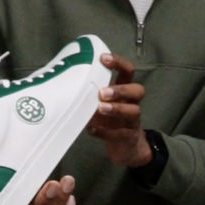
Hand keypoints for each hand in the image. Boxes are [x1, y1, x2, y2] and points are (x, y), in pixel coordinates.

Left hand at [88, 53, 152, 167]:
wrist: (124, 146)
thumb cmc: (109, 118)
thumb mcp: (102, 103)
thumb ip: (92, 93)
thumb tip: (66, 82)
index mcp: (125, 90)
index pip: (128, 71)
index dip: (118, 63)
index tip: (103, 58)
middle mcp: (133, 103)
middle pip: (137, 90)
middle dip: (120, 90)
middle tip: (102, 93)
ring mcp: (133, 120)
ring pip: (133, 111)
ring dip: (116, 109)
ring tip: (99, 109)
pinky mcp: (129, 137)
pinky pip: (119, 134)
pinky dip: (105, 131)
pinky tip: (92, 129)